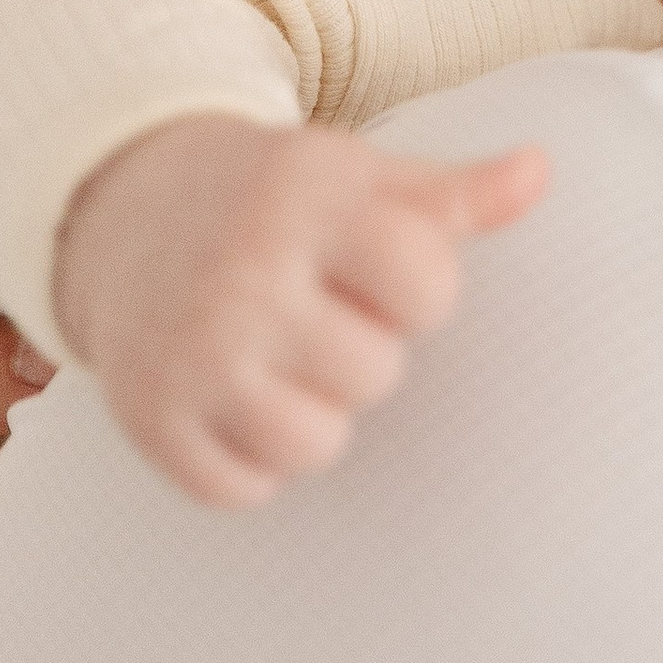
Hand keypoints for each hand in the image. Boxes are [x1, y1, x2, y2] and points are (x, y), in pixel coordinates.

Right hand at [53, 115, 546, 507]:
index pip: (427, 285)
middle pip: (377, 374)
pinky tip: (231, 396)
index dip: (419, 290)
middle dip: (360, 349)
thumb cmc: (270, 199)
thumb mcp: (357, 174)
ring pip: (316, 444)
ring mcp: (193, 352)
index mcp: (305, 199)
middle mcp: (244, 275)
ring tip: (279, 359)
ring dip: (310, 414)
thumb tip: (539, 172)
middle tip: (313, 312)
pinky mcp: (151, 417)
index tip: (379, 271)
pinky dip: (246, 459)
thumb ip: (453, 193)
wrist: (123, 207)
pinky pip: (243, 489)